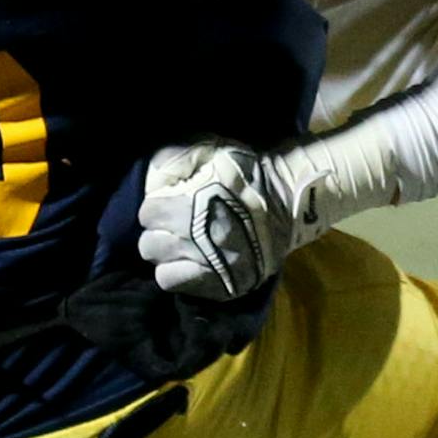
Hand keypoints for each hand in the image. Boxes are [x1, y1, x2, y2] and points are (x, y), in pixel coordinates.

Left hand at [136, 139, 321, 300]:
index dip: (156, 206)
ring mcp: (210, 267)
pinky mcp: (222, 286)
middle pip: (149, 245)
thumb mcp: (210, 149)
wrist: (289, 200)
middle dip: (158, 232)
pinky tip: (190, 262)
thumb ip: (173, 159)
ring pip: (161, 269)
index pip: (148, 214)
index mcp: (191, 206)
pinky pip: (179, 287)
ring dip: (167, 256)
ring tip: (181, 246)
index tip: (169, 203)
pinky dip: (179, 275)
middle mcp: (197, 240)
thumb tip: (150, 183)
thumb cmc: (247, 173)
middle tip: (174, 226)